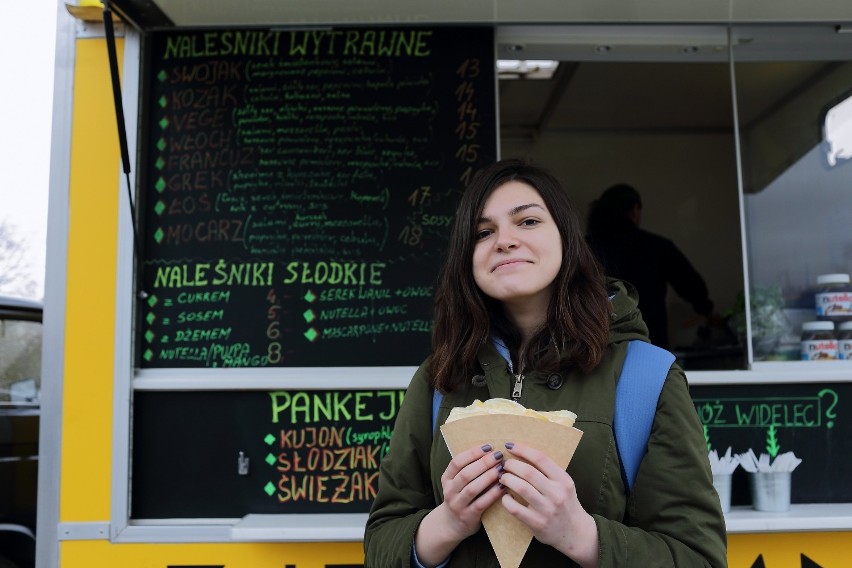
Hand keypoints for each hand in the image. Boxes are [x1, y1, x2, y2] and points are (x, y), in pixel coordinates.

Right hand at [438, 443, 505, 538]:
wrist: (452, 524)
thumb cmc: (461, 497)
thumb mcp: (457, 482)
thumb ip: (469, 468)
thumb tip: (491, 451)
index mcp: (446, 478)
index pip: (457, 462)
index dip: (472, 453)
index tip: (488, 446)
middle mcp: (450, 491)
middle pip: (465, 474)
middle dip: (483, 463)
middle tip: (498, 455)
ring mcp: (458, 505)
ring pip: (472, 488)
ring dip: (488, 477)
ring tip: (501, 469)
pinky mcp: (468, 516)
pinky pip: (481, 503)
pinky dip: (492, 494)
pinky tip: (503, 486)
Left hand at [499, 442, 598, 567]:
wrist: (575, 533)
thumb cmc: (565, 504)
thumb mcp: (564, 484)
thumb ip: (548, 471)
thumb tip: (521, 453)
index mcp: (563, 480)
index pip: (541, 458)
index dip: (522, 450)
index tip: (510, 446)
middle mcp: (557, 493)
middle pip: (528, 472)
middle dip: (511, 465)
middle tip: (504, 465)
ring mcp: (547, 509)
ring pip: (521, 488)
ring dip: (507, 480)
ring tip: (502, 478)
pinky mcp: (537, 523)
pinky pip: (516, 509)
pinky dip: (506, 500)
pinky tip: (505, 496)